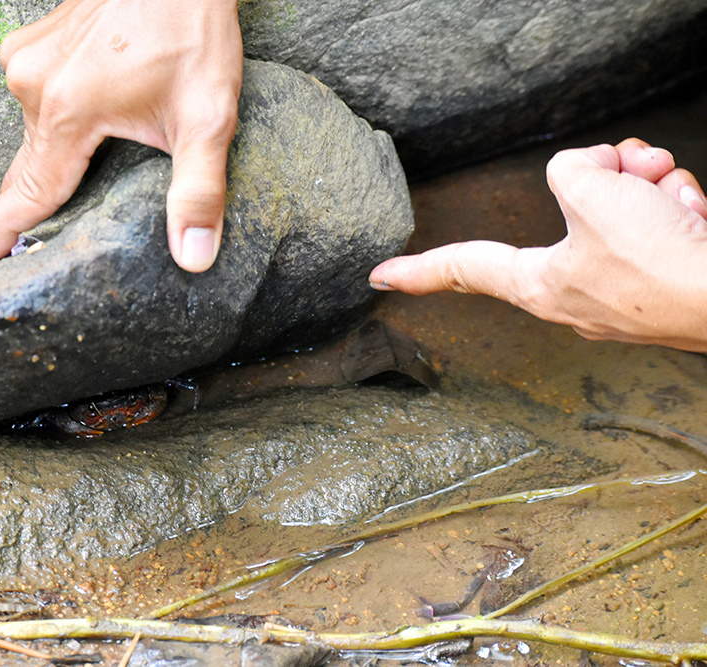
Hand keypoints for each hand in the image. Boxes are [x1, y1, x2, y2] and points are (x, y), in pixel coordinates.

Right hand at [0, 0, 242, 272]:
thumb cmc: (191, 32)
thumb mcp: (207, 118)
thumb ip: (198, 192)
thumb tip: (193, 257)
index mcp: (67, 111)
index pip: (30, 191)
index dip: (7, 230)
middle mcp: (33, 82)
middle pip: (28, 164)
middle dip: (23, 203)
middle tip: (9, 244)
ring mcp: (28, 56)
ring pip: (33, 130)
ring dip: (49, 157)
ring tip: (66, 182)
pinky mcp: (33, 40)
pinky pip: (36, 98)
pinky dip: (53, 120)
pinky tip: (81, 125)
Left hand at [368, 138, 706, 350]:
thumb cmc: (659, 261)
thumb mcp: (589, 191)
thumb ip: (567, 170)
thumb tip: (595, 174)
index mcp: (538, 286)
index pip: (463, 268)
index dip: (418, 270)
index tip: (379, 277)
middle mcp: (573, 291)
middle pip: (570, 203)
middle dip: (608, 175)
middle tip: (637, 175)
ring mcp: (621, 286)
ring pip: (621, 203)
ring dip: (651, 185)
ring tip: (674, 202)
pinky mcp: (661, 277)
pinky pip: (658, 220)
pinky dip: (678, 205)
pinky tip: (695, 217)